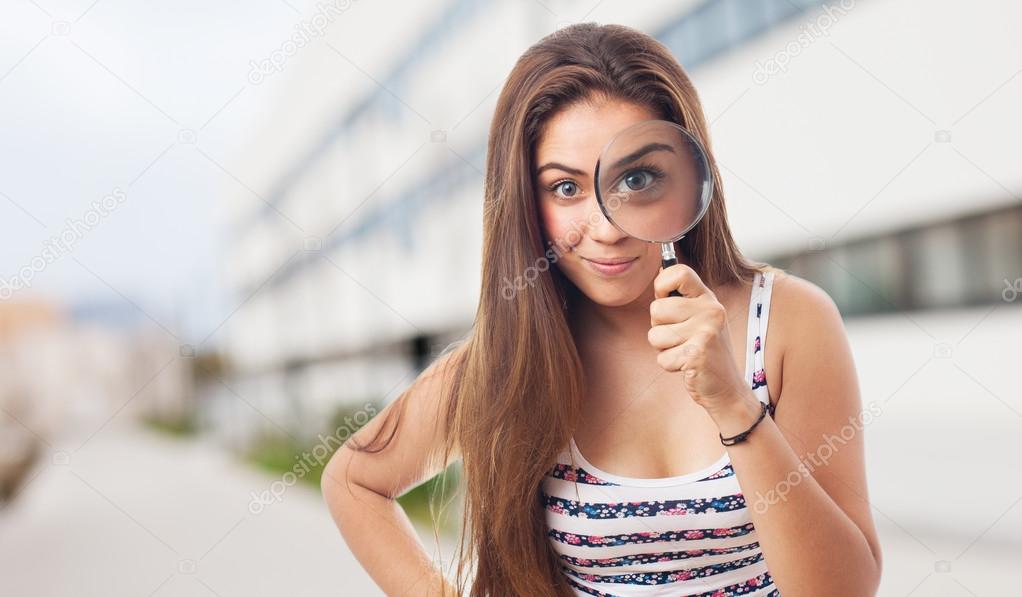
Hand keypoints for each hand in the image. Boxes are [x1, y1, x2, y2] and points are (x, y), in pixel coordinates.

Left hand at [647, 263, 748, 415]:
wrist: (728, 388)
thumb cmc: (706, 351)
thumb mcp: (699, 318)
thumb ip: (681, 297)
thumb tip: (660, 270)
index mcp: (708, 298)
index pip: (678, 272)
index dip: (662, 285)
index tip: (666, 300)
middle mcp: (710, 310)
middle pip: (656, 309)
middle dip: (659, 328)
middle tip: (680, 338)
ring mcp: (705, 332)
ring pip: (654, 335)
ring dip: (663, 349)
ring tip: (684, 351)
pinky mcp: (697, 354)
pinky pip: (662, 357)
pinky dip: (669, 366)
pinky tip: (687, 366)